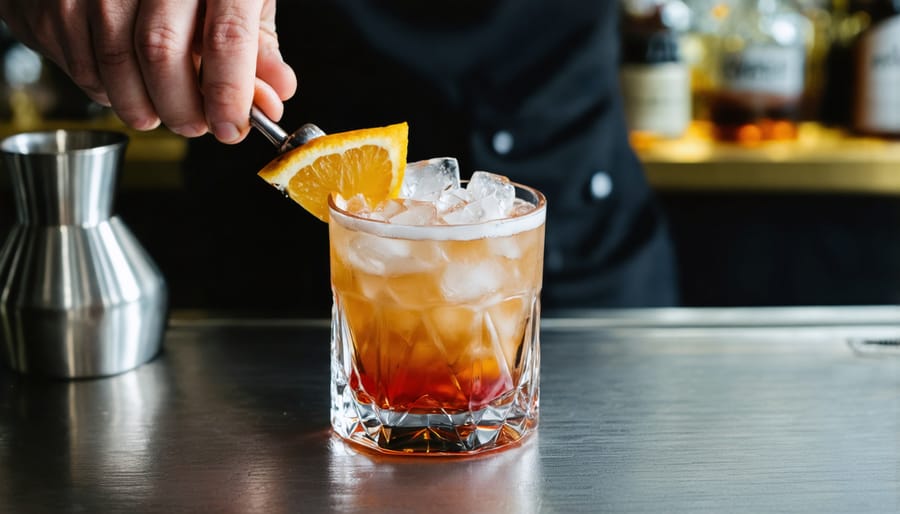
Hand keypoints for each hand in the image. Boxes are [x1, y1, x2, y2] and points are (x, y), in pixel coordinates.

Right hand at [0, 0, 296, 142]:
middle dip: (180, 108)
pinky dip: (105, 89)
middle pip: (162, 51)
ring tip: (158, 111)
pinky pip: (79, 59)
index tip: (231, 129)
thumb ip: (256, 51)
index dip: (228, 95)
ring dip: (140, 105)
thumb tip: (271, 102)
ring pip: (115, 60)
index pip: (226, 37)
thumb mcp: (239, 0)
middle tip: (194, 125)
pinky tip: (125, 84)